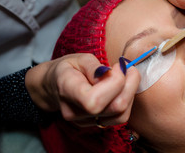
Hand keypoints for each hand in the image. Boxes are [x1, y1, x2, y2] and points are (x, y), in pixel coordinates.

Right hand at [25, 53, 139, 126]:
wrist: (53, 85)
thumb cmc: (68, 68)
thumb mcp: (78, 58)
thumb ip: (95, 67)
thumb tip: (112, 74)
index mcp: (67, 90)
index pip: (94, 100)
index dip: (114, 83)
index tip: (117, 66)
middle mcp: (75, 112)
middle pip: (114, 108)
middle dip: (130, 85)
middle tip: (129, 68)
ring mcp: (85, 122)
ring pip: (121, 115)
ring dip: (131, 93)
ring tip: (127, 76)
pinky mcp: (96, 124)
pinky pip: (120, 117)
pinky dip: (127, 101)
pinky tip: (123, 87)